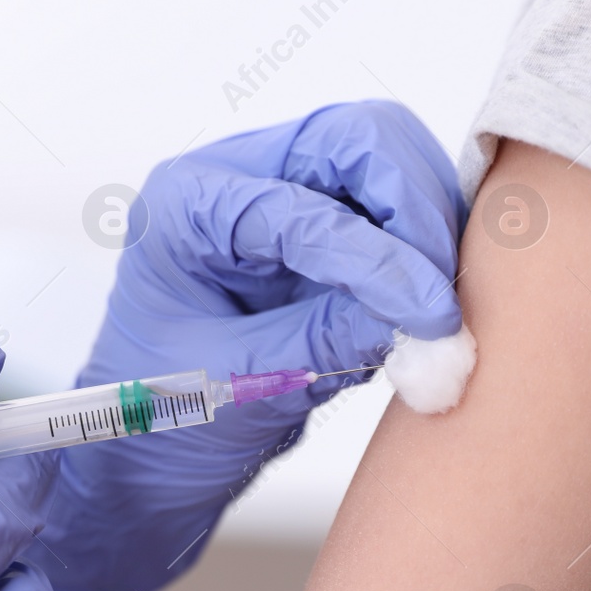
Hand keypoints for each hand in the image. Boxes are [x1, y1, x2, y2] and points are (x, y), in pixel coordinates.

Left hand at [37, 101, 464, 590]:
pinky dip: (426, 248)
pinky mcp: (328, 224)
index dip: (380, 260)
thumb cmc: (159, 413)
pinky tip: (423, 307)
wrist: (147, 449)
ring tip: (435, 307)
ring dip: (429, 227)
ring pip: (390, 163)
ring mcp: (287, 193)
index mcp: (190, 204)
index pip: (306, 206)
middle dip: (415, 210)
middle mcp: (239, 178)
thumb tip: (420, 316)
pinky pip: (397, 209)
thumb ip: (327, 342)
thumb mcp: (238, 385)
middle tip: (442, 293)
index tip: (429, 317)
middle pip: (360, 141)